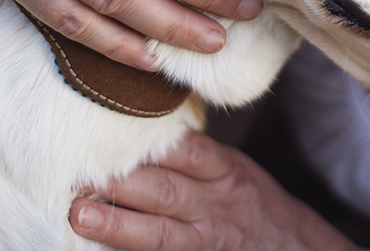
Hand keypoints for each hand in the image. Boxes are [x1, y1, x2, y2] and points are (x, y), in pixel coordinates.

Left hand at [69, 132, 364, 250]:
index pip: (188, 151)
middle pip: (167, 191)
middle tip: (77, 172)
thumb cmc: (249, 202)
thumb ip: (194, 154)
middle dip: (122, 182)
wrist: (293, 248)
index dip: (148, 144)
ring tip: (78, 215)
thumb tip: (140, 131)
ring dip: (118, 224)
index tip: (106, 130)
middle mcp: (216, 204)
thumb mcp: (233, 169)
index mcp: (225, 171)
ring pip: (160, 233)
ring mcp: (208, 239)